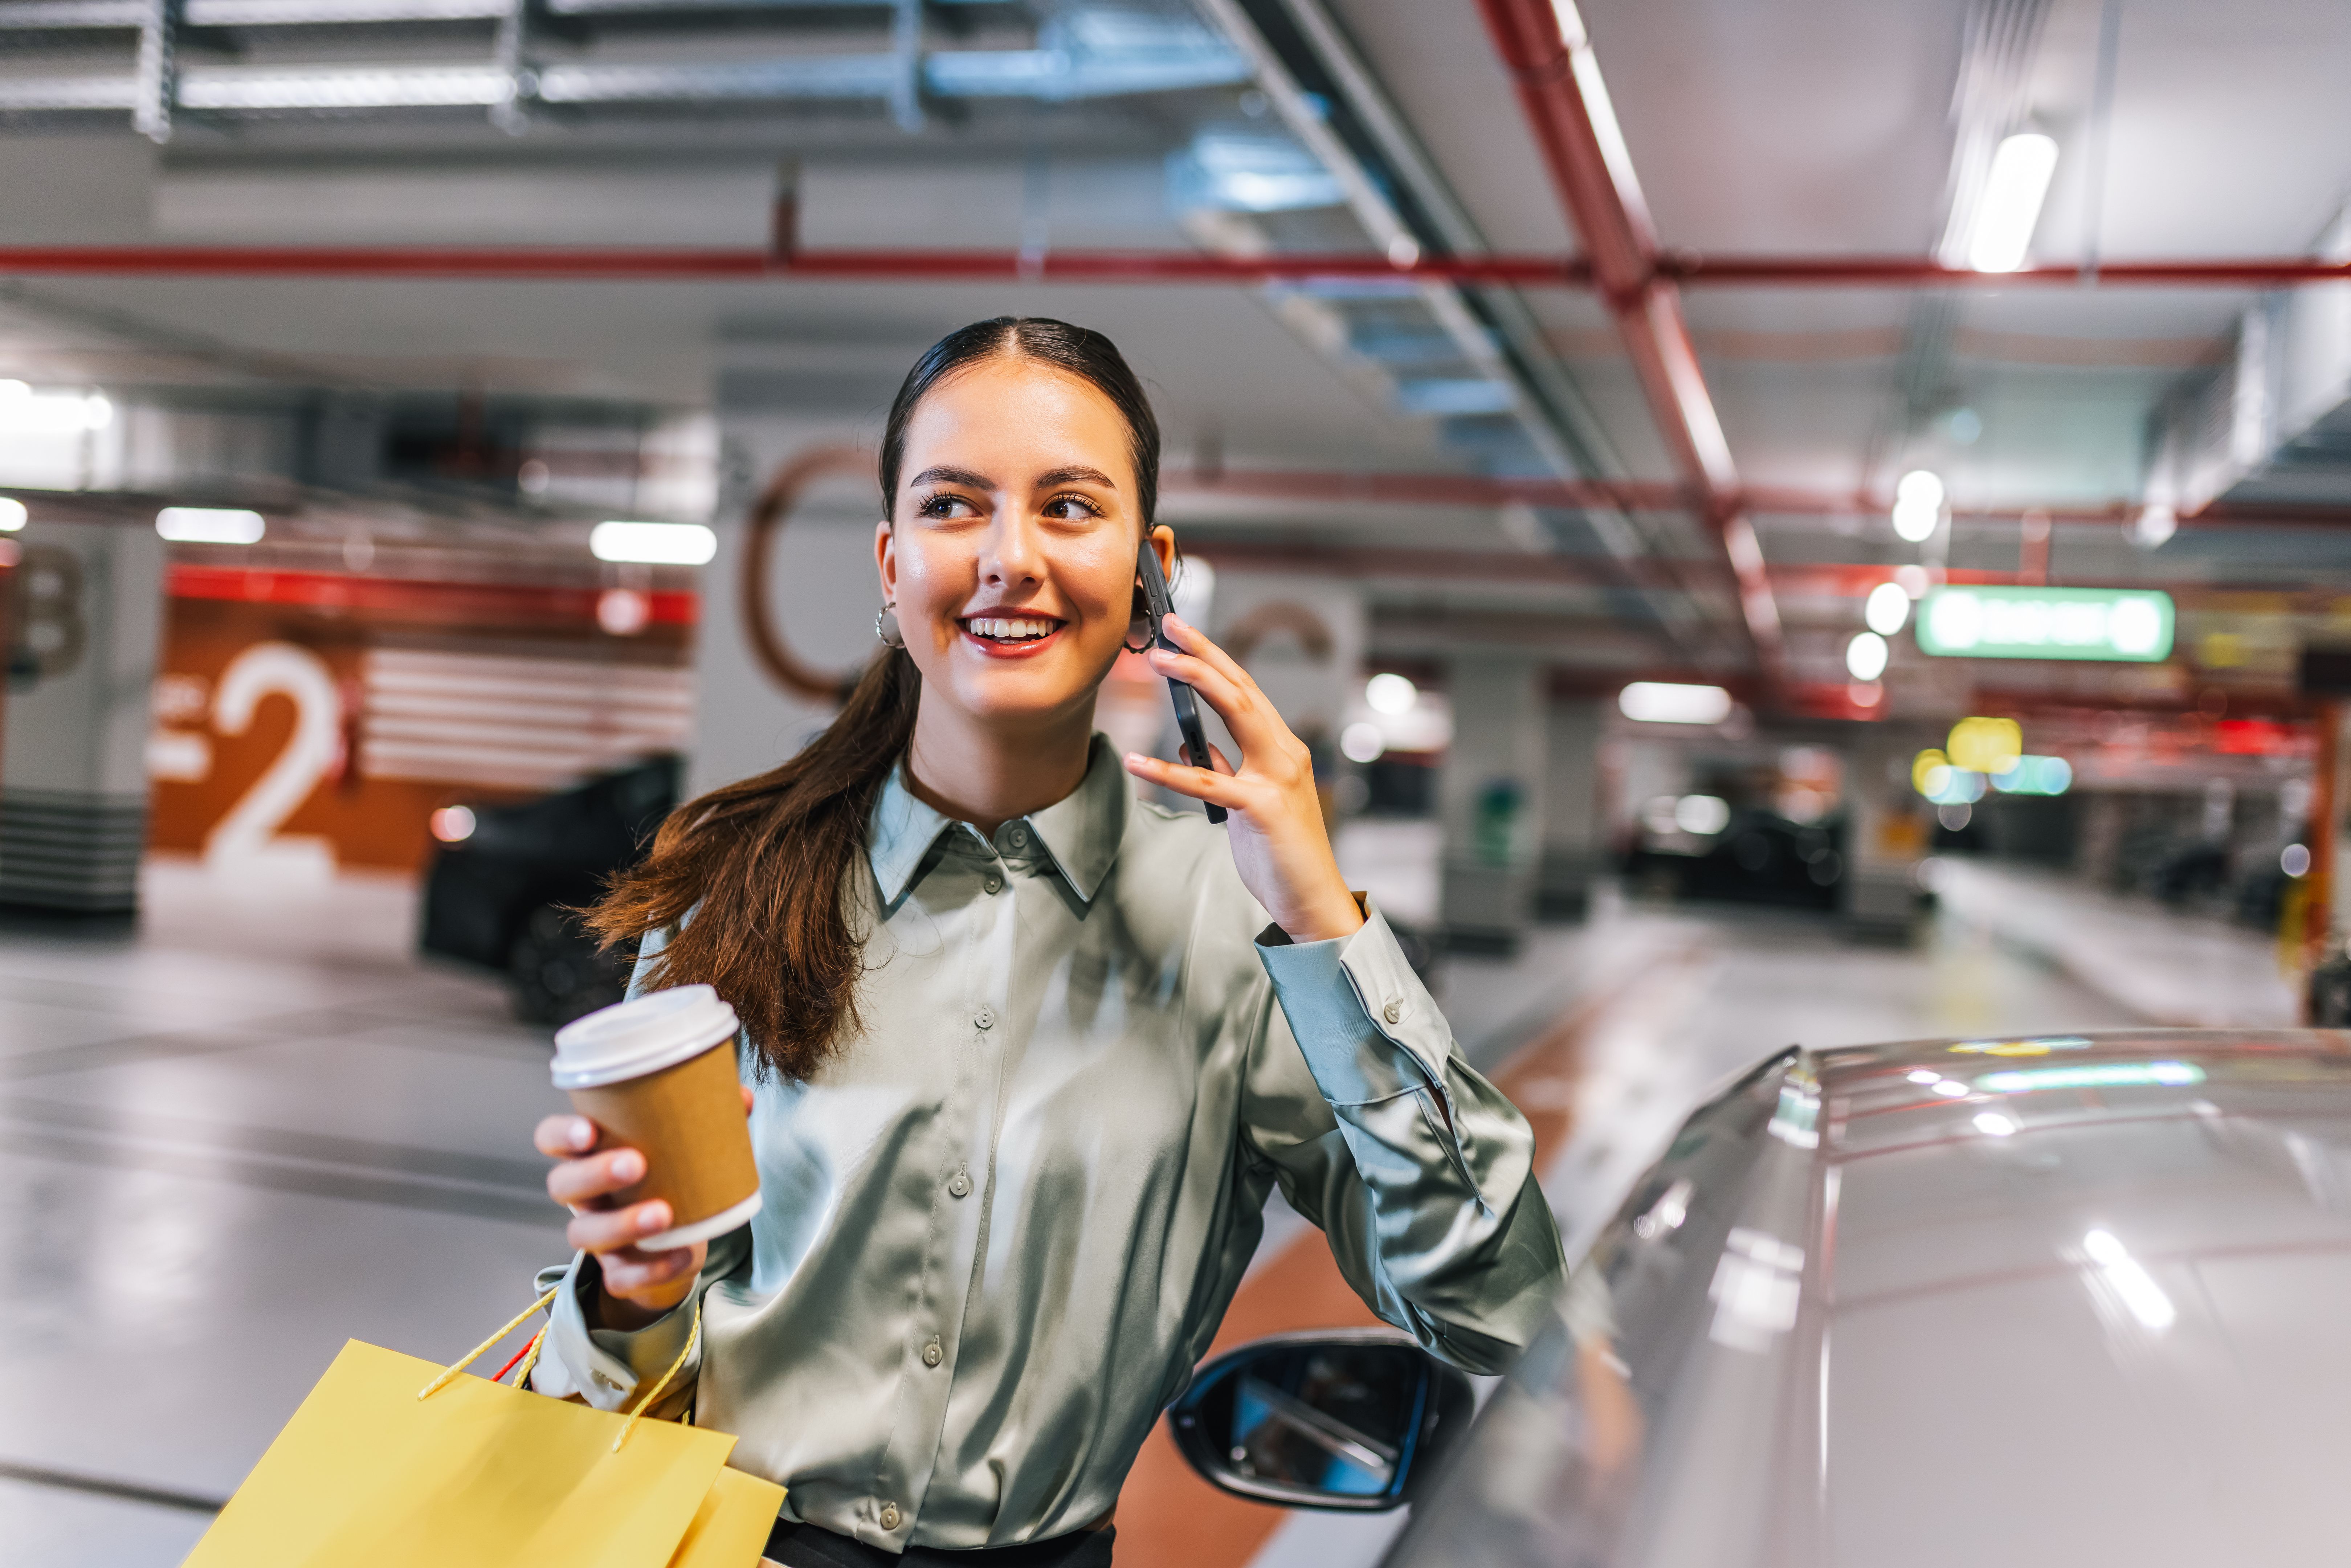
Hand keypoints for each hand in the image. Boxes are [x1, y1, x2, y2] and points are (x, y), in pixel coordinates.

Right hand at [533, 1085, 754, 1330]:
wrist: (681, 1245)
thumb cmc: (672, 1179)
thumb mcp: (684, 1148)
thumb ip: (708, 1120)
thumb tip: (743, 1098)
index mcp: (591, 1155)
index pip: (552, 1139)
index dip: (561, 1134)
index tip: (589, 1129)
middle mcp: (586, 1197)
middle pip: (563, 1185)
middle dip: (594, 1173)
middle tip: (636, 1163)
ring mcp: (599, 1238)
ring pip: (585, 1235)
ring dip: (622, 1223)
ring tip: (663, 1214)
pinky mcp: (620, 1272)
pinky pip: (622, 1278)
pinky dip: (653, 1269)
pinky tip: (681, 1255)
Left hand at [1122, 613, 1364, 943]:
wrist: (1313, 898)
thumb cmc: (1282, 852)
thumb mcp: (1252, 802)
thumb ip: (1228, 770)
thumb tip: (1192, 746)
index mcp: (1282, 750)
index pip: (1247, 691)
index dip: (1215, 658)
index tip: (1183, 633)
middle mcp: (1285, 754)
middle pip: (1242, 688)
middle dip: (1205, 652)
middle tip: (1169, 625)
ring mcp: (1277, 778)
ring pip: (1236, 714)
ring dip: (1194, 682)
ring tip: (1157, 663)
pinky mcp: (1261, 808)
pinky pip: (1208, 781)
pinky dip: (1169, 769)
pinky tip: (1138, 759)